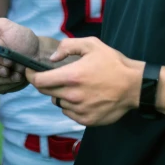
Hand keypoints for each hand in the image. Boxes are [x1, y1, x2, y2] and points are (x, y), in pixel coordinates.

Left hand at [26, 37, 143, 125]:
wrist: (134, 86)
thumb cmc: (113, 63)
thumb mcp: (91, 45)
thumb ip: (67, 46)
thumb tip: (52, 57)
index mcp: (71, 77)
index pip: (39, 81)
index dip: (31, 75)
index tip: (30, 71)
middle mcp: (72, 96)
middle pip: (45, 92)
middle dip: (45, 82)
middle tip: (53, 75)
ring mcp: (79, 110)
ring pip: (58, 102)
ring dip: (60, 93)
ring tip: (75, 85)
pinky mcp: (86, 120)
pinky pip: (69, 112)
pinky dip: (70, 105)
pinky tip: (83, 96)